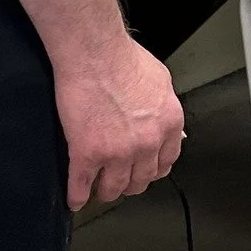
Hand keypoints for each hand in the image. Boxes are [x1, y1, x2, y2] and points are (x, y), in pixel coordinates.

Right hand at [53, 38, 184, 211]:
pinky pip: (81, 186)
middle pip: (141, 180)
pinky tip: (75, 198)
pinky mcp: (87, 154)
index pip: (166, 162)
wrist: (93, 52)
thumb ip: (168, 109)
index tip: (145, 171)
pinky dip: (77, 196)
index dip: (152, 170)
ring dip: (106, 191)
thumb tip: (175, 130)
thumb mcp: (161, 79)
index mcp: (167, 124)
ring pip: (113, 188)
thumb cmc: (122, 57)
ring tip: (98, 189)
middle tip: (121, 181)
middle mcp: (147, 143)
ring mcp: (117, 152)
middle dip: (130, 183)